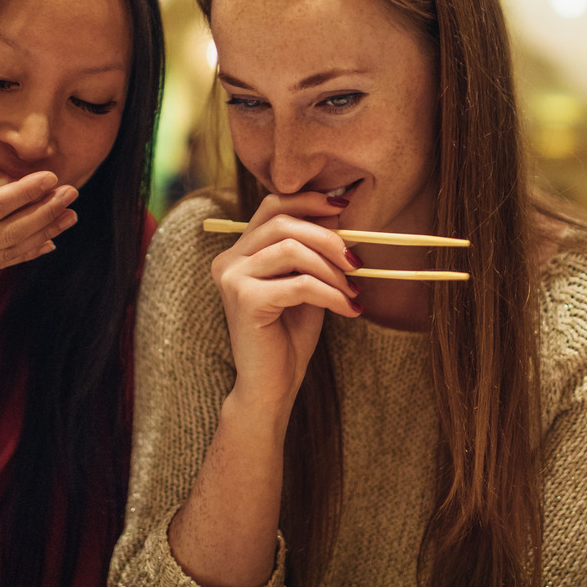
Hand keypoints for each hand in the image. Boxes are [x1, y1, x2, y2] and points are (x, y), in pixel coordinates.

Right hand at [209, 192, 360, 415]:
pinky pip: (300, 284)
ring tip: (353, 290)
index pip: (272, 206)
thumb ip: (313, 250)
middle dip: (328, 238)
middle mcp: (229, 260)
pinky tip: (349, 309)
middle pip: (283, 223)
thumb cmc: (289, 335)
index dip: (309, 200)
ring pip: (292, 250)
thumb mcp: (305, 282)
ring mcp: (232, 278)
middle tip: (357, 261)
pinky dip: (331, 294)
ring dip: (332, 269)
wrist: (271, 385)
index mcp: (240, 251)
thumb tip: (339, 212)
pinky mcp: (245, 300)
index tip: (345, 206)